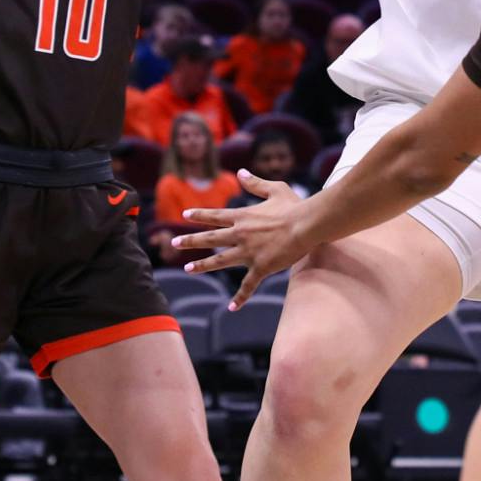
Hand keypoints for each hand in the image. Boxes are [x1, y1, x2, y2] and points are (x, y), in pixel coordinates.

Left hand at [172, 173, 309, 307]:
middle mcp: (241, 234)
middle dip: (190, 241)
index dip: (199, 215)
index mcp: (243, 216)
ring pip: (220, 261)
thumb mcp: (275, 189)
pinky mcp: (261, 267)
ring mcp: (249, 252)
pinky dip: (240, 297)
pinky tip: (231, 307)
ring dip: (203, 265)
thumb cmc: (294, 206)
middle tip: (173, 243)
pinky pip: (248, 286)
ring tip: (188, 268)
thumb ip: (255, 183)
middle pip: (210, 238)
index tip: (184, 215)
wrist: (307, 225)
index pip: (215, 215)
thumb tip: (241, 173)